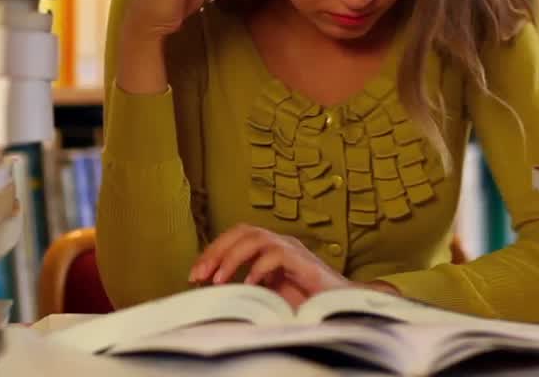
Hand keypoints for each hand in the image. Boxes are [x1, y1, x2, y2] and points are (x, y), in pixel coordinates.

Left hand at [189, 224, 352, 307]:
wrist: (344, 307)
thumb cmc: (307, 302)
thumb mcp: (269, 296)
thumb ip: (246, 290)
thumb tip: (213, 293)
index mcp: (270, 248)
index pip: (235, 237)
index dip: (212, 252)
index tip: (194, 275)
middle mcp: (280, 243)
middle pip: (242, 231)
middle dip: (215, 251)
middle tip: (198, 275)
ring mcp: (293, 250)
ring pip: (256, 238)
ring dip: (231, 258)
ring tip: (217, 280)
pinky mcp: (304, 262)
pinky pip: (278, 254)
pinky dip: (259, 267)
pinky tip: (249, 284)